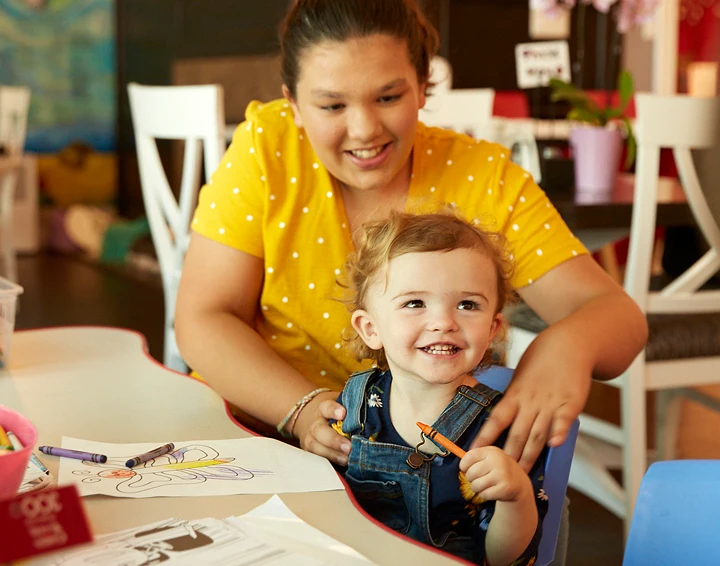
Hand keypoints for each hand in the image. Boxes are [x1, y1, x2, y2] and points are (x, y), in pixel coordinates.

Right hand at [293, 391, 350, 465]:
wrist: (319, 422)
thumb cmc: (339, 416)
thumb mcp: (344, 407)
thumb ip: (355, 409)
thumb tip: (374, 411)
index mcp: (324, 409)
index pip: (326, 407)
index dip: (333, 410)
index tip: (343, 414)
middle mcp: (316, 424)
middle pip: (319, 430)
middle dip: (333, 440)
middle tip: (348, 447)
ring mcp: (312, 440)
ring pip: (316, 447)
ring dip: (332, 455)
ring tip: (347, 460)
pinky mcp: (313, 453)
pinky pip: (318, 459)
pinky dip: (330, 463)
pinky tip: (342, 465)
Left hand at [460, 446, 531, 502]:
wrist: (518, 482)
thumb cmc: (496, 469)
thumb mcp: (488, 458)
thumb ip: (474, 458)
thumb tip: (454, 454)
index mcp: (491, 451)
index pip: (468, 457)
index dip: (464, 466)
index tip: (467, 469)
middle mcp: (498, 460)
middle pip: (470, 473)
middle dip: (471, 479)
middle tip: (480, 479)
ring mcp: (502, 474)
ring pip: (476, 485)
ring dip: (478, 488)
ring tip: (486, 485)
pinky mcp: (505, 488)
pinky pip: (484, 494)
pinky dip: (485, 495)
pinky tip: (492, 491)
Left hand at [470, 332, 591, 471]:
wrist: (566, 345)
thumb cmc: (541, 363)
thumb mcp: (520, 379)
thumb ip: (513, 401)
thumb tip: (499, 422)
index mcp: (515, 395)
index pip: (496, 420)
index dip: (484, 437)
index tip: (473, 452)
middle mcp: (530, 401)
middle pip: (516, 433)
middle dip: (507, 457)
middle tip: (499, 475)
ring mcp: (550, 402)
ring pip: (537, 433)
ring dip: (529, 455)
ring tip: (521, 474)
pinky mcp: (571, 402)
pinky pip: (563, 419)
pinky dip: (559, 431)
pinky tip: (554, 444)